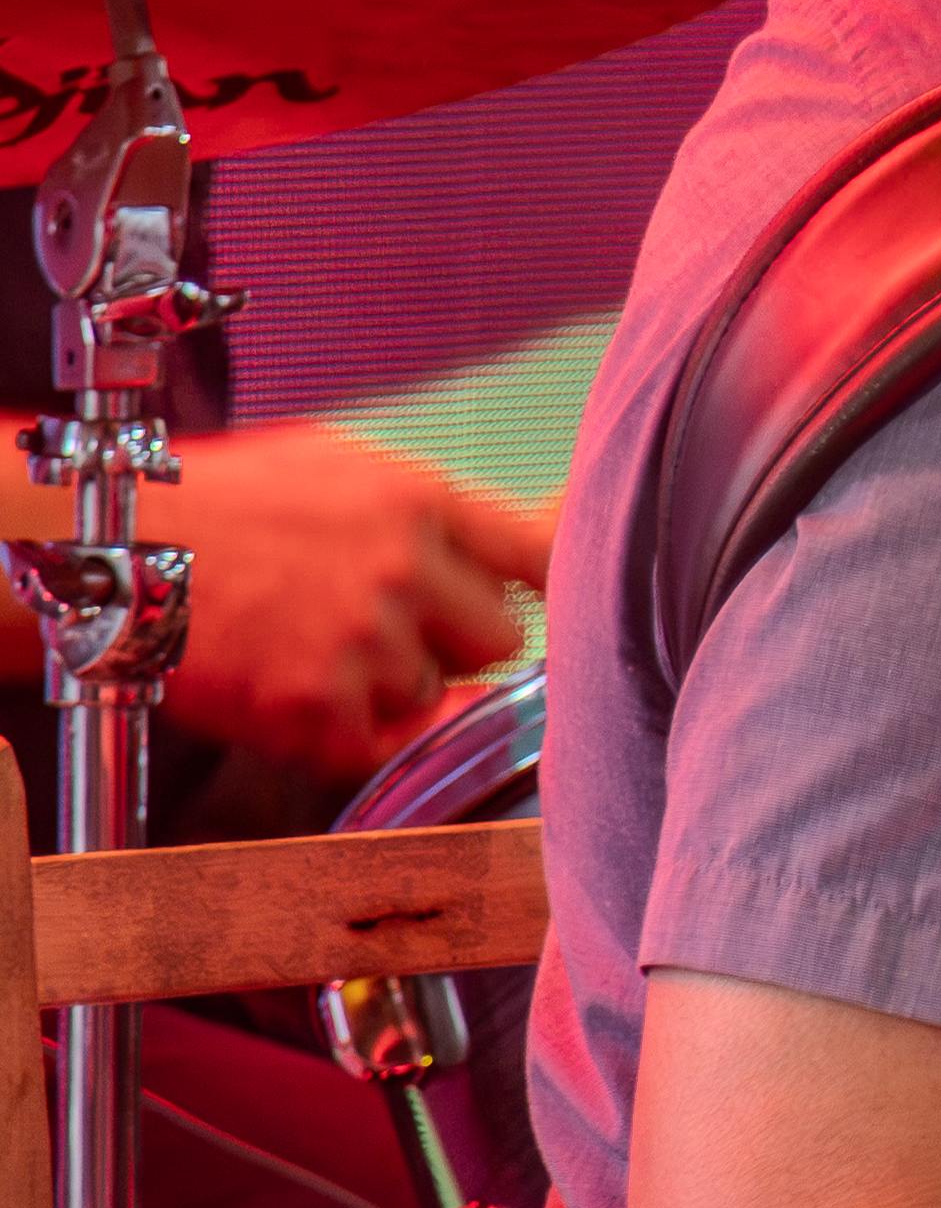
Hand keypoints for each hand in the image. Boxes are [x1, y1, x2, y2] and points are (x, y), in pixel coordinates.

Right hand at [124, 425, 553, 785]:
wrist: (107, 547)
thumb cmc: (217, 502)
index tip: (566, 601)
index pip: (545, 557)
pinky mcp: (315, 708)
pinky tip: (293, 680)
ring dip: (392, 683)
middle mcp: (401, 572)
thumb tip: (548, 523)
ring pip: (435, 693)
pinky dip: (343, 725)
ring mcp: (360, 643)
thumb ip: (438, 508)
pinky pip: (377, 740)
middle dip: (458, 639)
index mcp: (416, 503)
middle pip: (501, 640)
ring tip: (312, 640)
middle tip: (386, 621)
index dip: (556, 586)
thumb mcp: (340, 466)